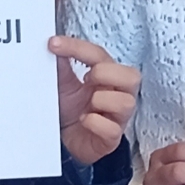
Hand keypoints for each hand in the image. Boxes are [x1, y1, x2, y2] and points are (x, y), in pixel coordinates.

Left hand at [49, 35, 139, 165]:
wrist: (66, 141)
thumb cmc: (71, 110)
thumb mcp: (63, 84)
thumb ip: (61, 65)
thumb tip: (53, 43)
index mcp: (107, 77)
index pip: (100, 55)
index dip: (77, 47)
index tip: (53, 44)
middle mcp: (117, 94)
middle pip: (132, 76)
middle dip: (106, 73)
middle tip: (86, 80)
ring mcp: (117, 118)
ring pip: (126, 103)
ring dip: (102, 100)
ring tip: (86, 106)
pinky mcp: (111, 139)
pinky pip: (113, 130)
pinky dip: (96, 123)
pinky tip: (84, 121)